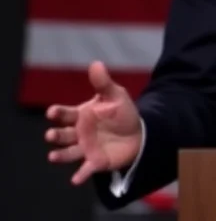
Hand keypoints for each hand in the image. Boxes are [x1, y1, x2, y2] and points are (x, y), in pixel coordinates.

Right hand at [45, 61, 142, 184]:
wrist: (137, 133)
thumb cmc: (121, 113)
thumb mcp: (115, 96)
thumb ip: (104, 83)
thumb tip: (96, 63)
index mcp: (81, 115)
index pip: (65, 114)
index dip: (58, 113)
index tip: (52, 112)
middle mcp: (79, 133)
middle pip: (63, 134)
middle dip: (56, 135)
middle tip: (51, 134)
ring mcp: (85, 148)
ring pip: (69, 153)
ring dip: (60, 155)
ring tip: (53, 156)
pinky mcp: (95, 161)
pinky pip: (86, 169)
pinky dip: (80, 175)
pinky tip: (76, 180)